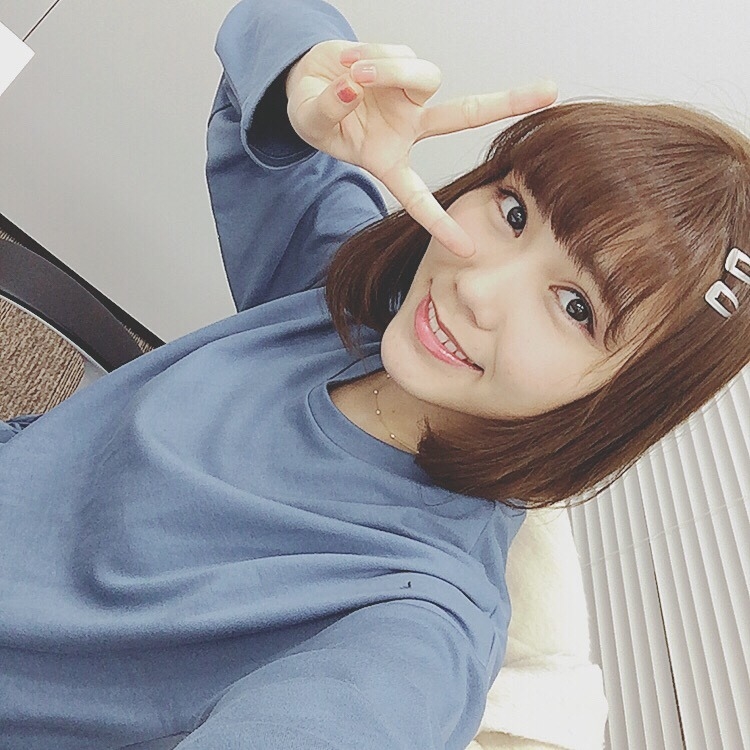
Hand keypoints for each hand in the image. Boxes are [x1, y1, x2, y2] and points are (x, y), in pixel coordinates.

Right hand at [285, 41, 556, 257]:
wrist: (307, 80)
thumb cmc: (314, 112)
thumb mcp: (313, 119)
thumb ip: (331, 107)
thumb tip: (355, 84)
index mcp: (389, 160)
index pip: (417, 197)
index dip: (439, 224)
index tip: (467, 249)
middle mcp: (408, 129)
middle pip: (462, 115)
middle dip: (506, 101)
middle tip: (549, 90)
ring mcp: (409, 96)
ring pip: (422, 76)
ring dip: (388, 71)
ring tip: (353, 74)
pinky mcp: (403, 64)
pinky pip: (400, 53)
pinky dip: (373, 54)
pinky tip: (354, 63)